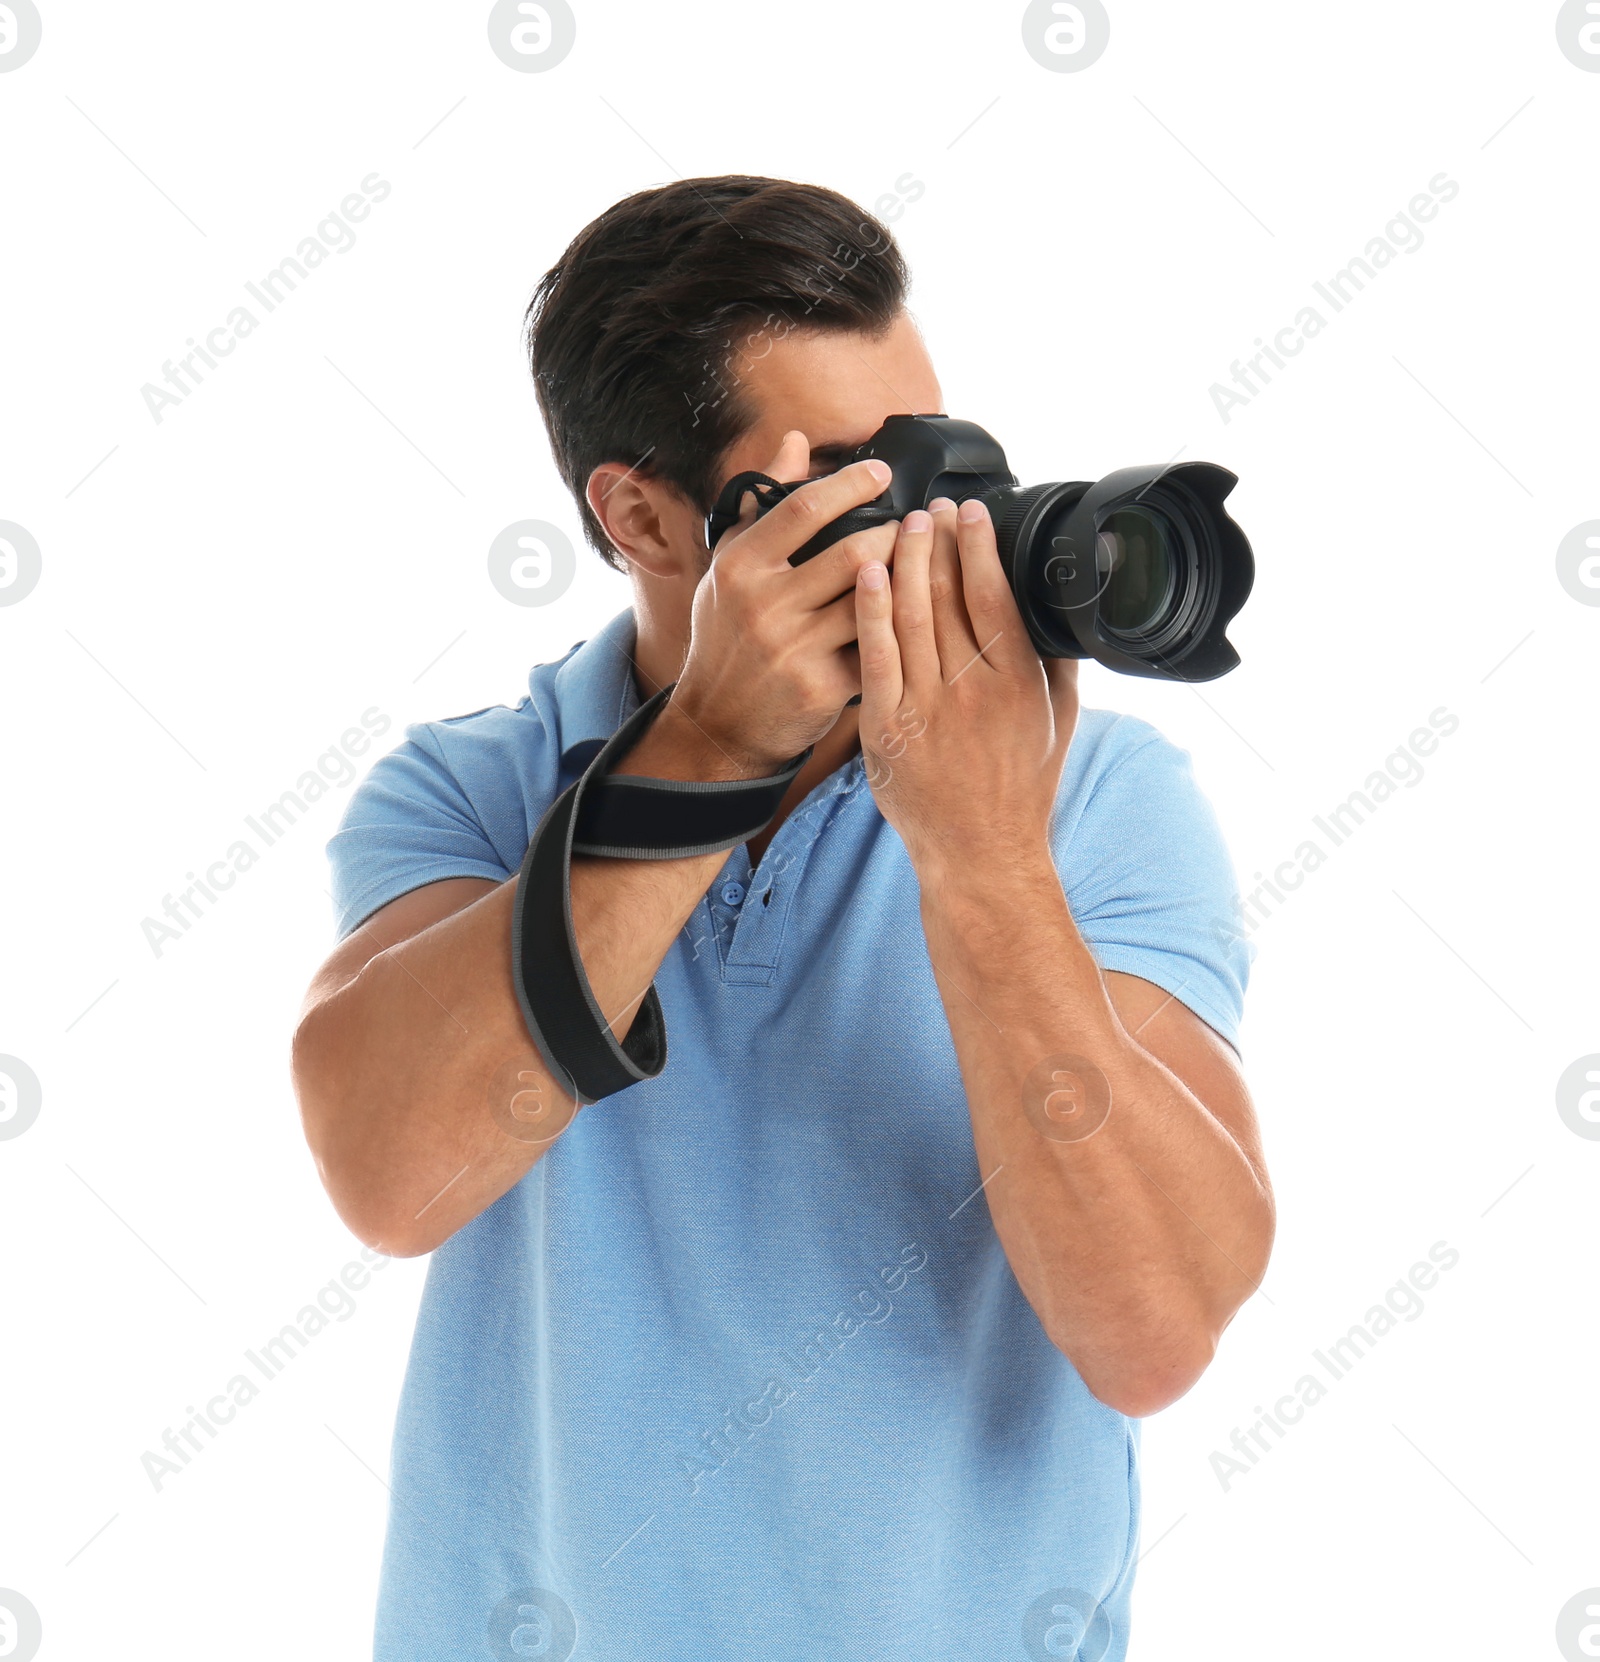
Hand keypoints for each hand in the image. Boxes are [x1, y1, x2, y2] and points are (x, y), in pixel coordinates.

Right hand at [666, 431, 900, 773]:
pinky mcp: (822, 689)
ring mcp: (793, 650)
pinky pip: (877, 647)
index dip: (851, 484)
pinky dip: (899, 629)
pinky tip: (918, 616)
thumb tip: (795, 442)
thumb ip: (763, 504)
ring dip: (908, 578)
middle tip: (920, 525)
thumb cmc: (727, 637)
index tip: (883, 473)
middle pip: (853, 552)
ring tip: (926, 563)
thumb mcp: (730, 567)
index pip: (803, 509)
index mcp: (740, 568)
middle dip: (897, 534)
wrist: (719, 724)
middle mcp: (763, 605)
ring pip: (873, 600)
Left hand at [853, 496, 1078, 872]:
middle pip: (949, 597)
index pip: (994, 596)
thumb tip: (1055, 607)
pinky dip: (871, 613)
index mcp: (1017, 684)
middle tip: (930, 507)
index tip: (971, 512)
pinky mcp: (884, 730)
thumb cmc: (1021, 788)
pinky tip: (869, 575)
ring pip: (910, 618)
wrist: (979, 852)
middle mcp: (971, 692)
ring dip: (905, 563)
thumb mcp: (1058, 721)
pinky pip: (875, 658)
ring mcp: (924, 710)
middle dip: (938, 542)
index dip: (979, 546)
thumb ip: (1055, 662)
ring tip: (901, 526)